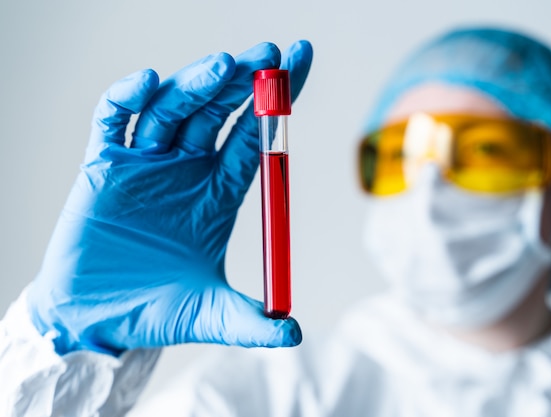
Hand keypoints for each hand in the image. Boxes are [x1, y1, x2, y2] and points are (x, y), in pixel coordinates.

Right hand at [27, 41, 312, 355]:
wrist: (94, 319)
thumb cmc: (154, 312)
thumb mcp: (209, 315)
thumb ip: (250, 322)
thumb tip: (294, 335)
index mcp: (219, 193)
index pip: (256, 137)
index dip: (280, 102)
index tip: (301, 61)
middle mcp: (187, 169)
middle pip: (220, 112)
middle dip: (243, 82)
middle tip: (268, 56)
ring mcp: (146, 163)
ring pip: (173, 108)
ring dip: (197, 84)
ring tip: (223, 67)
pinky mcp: (104, 164)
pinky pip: (114, 120)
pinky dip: (127, 98)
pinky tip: (148, 84)